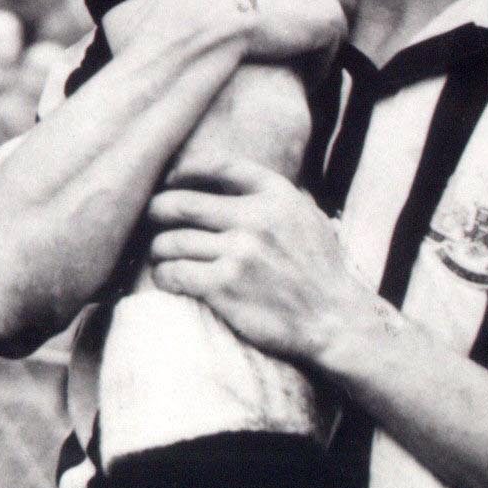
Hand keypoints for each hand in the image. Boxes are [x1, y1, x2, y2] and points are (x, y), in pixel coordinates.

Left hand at [146, 160, 373, 369]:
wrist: (335, 321)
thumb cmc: (320, 271)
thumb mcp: (308, 217)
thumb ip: (276, 195)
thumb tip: (239, 178)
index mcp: (276, 195)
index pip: (219, 166)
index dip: (187, 170)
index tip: (172, 179)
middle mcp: (255, 219)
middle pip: (180, 204)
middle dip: (157, 210)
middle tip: (152, 219)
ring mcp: (238, 253)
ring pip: (171, 241)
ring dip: (158, 249)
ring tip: (160, 255)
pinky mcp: (224, 286)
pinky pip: (174, 272)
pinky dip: (164, 275)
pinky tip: (167, 279)